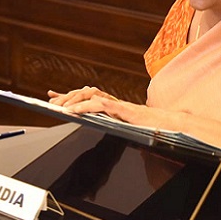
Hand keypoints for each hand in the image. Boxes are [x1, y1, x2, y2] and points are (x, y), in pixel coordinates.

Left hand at [48, 87, 185, 130]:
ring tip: (60, 107)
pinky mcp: (122, 109)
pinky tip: (73, 112)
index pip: (87, 95)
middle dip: (67, 96)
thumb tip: (97, 125)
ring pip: (91, 94)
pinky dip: (85, 107)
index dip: (70, 95)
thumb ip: (111, 122)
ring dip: (73, 100)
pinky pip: (100, 105)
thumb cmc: (149, 127)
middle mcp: (113, 101)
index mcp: (112, 105)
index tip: (53, 95)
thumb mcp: (124, 125)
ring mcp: (118, 104)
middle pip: (86, 92)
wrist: (168, 125)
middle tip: (52, 102)